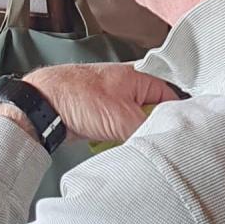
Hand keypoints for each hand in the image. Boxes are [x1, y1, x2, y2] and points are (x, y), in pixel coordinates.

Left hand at [19, 63, 180, 144]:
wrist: (43, 104)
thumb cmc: (77, 98)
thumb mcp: (122, 118)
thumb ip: (148, 129)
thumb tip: (165, 141)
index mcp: (139, 77)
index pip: (172, 97)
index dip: (178, 116)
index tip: (180, 135)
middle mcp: (128, 86)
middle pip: (155, 111)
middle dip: (155, 127)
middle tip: (157, 143)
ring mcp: (114, 100)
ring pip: (137, 121)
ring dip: (136, 134)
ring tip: (136, 144)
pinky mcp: (102, 114)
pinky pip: (122, 128)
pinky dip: (122, 138)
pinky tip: (121, 146)